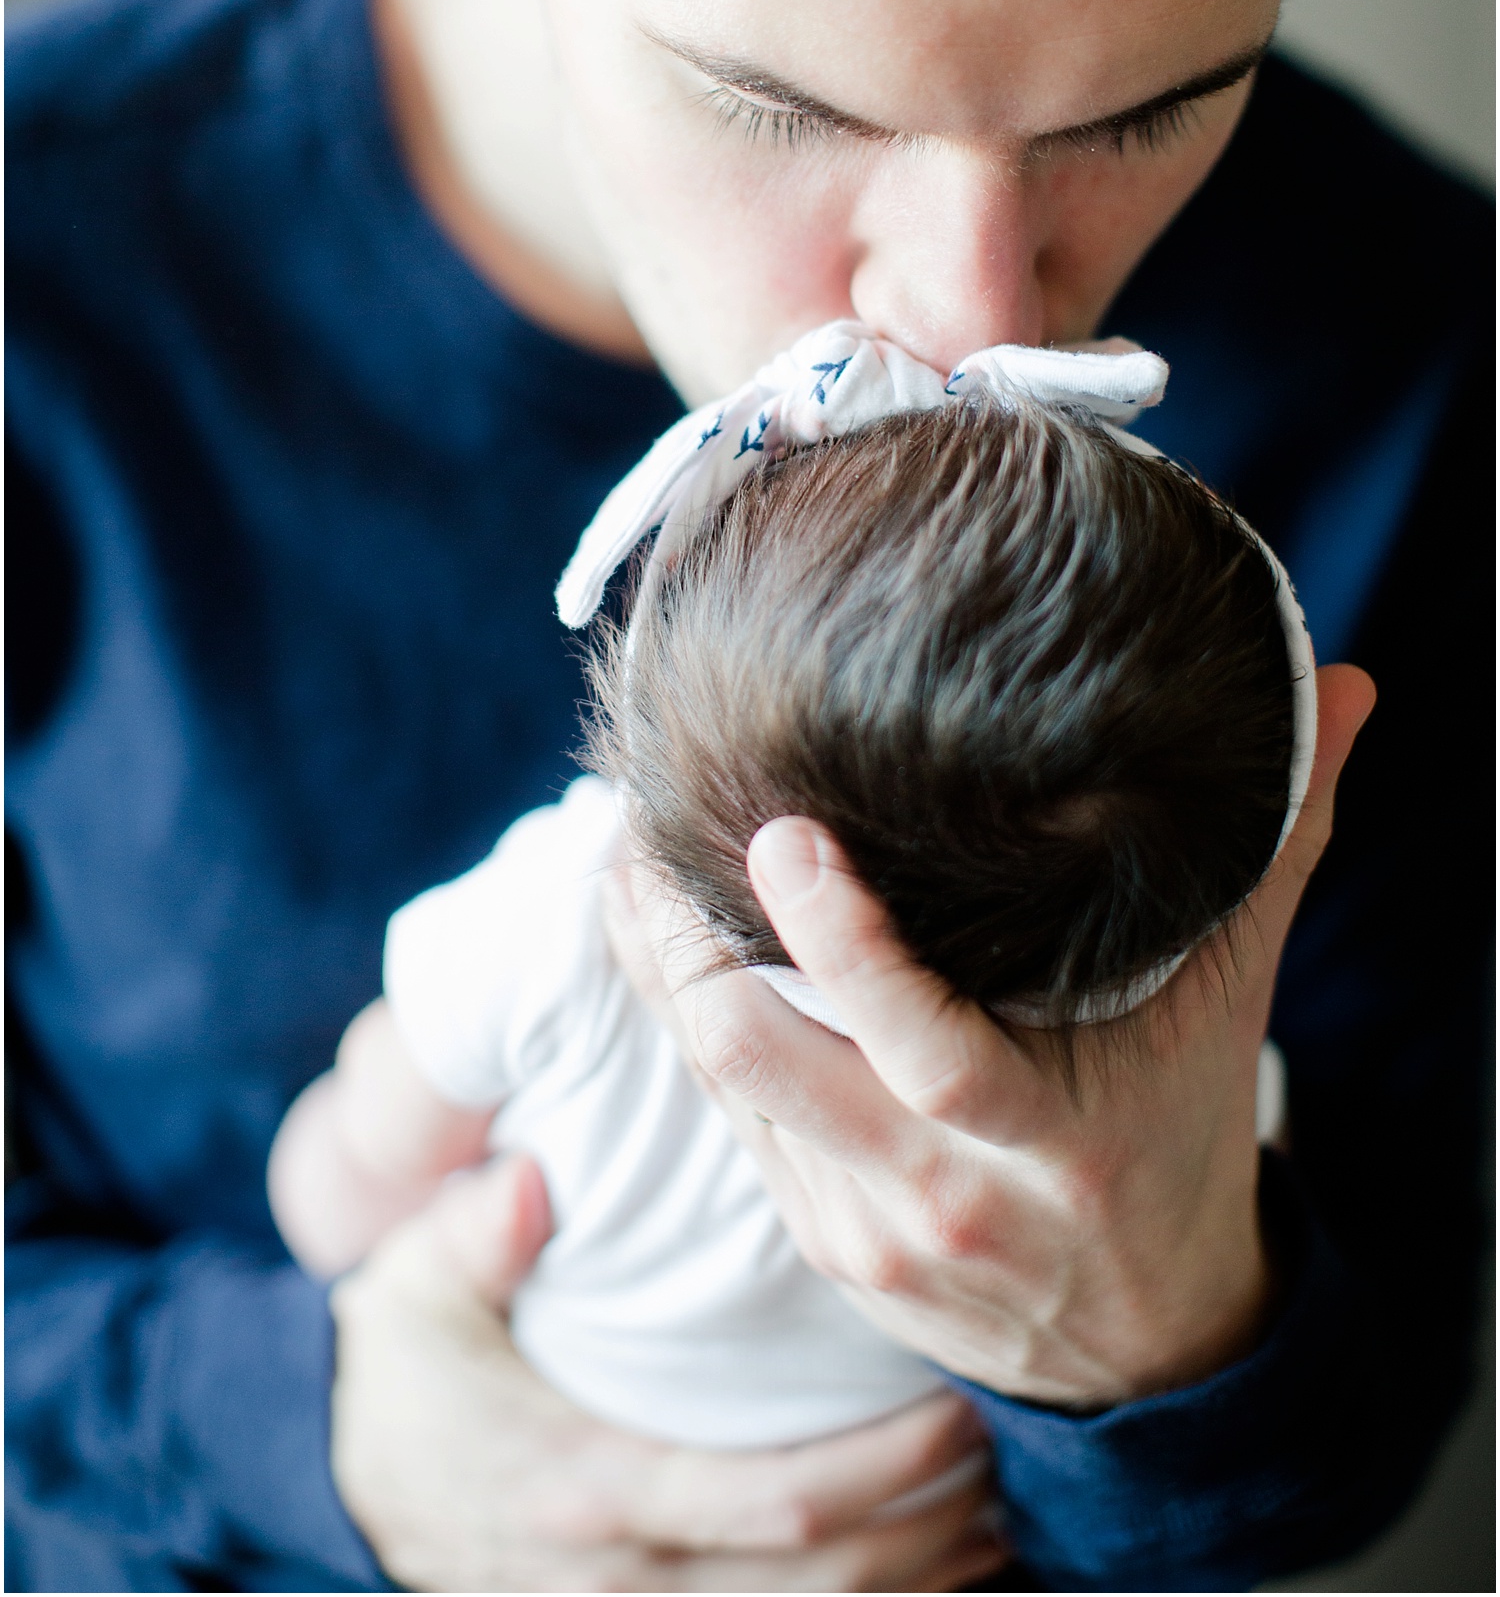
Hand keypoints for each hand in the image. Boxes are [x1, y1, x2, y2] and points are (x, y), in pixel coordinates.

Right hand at [330, 1152, 1006, 1590]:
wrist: (341, 1477)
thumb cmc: (405, 1371)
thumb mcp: (412, 1290)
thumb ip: (473, 1235)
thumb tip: (531, 1184)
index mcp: (593, 1489)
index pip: (773, 1503)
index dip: (883, 1473)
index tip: (957, 1410)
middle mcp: (627, 1580)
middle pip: (822, 1582)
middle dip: (929, 1526)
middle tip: (1002, 1446)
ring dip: (916, 1580)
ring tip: (995, 1511)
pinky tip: (926, 1570)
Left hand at [609, 663, 1375, 1409]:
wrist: (1146, 1344)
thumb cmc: (1180, 1139)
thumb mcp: (1230, 1007)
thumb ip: (1276, 847)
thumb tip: (1345, 691)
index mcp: (1042, 1141)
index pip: (923, 1051)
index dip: (843, 948)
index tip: (782, 836)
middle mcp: (936, 1195)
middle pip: (766, 1067)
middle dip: (683, 946)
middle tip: (641, 818)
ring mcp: (860, 1227)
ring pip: (720, 1085)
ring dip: (659, 972)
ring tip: (622, 853)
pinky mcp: (813, 1241)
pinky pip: (725, 1118)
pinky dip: (686, 1023)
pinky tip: (660, 942)